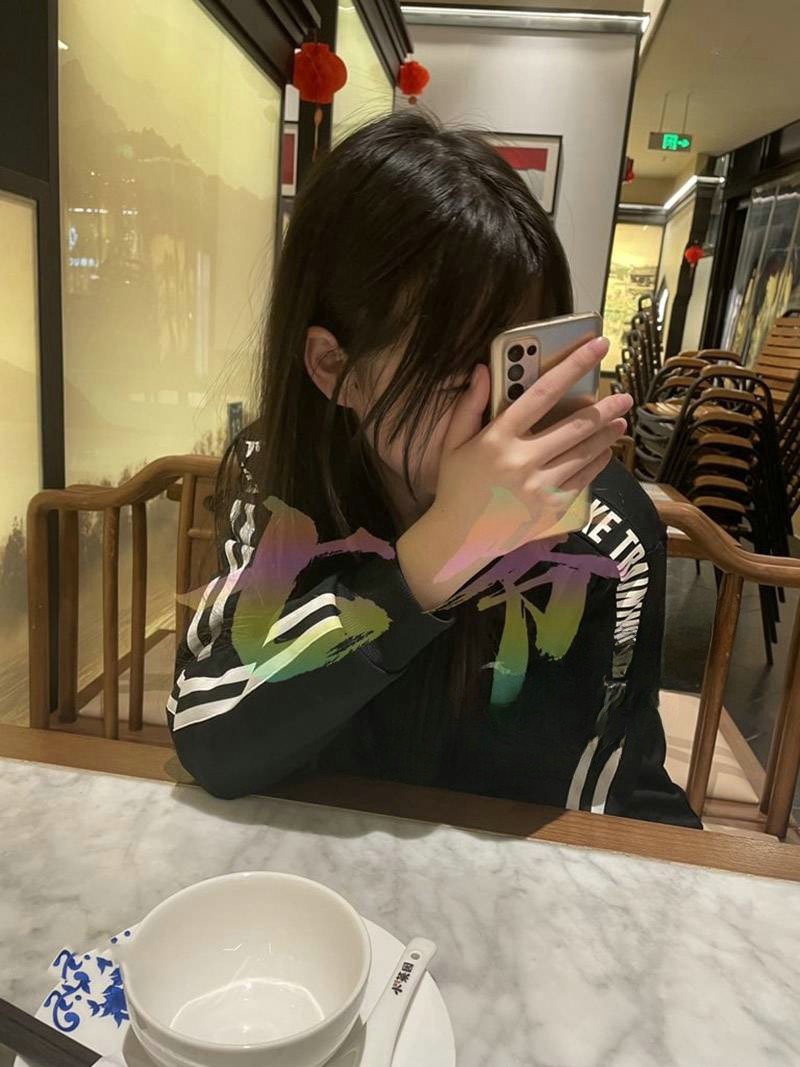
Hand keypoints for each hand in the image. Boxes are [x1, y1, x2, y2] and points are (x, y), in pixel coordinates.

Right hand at [396, 336, 631, 610]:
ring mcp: (540, 486)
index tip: (597, 347)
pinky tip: (605, 451)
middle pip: (576, 425)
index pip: (543, 393)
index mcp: (498, 437)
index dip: (573, 366)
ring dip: (608, 433)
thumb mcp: (452, 444)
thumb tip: (483, 369)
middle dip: (605, 407)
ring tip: (621, 420)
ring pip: (586, 451)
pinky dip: (598, 461)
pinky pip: (584, 478)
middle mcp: (523, 459)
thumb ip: (468, 406)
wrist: (460, 537)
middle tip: (623, 396)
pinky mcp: (551, 507)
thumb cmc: (456, 486)